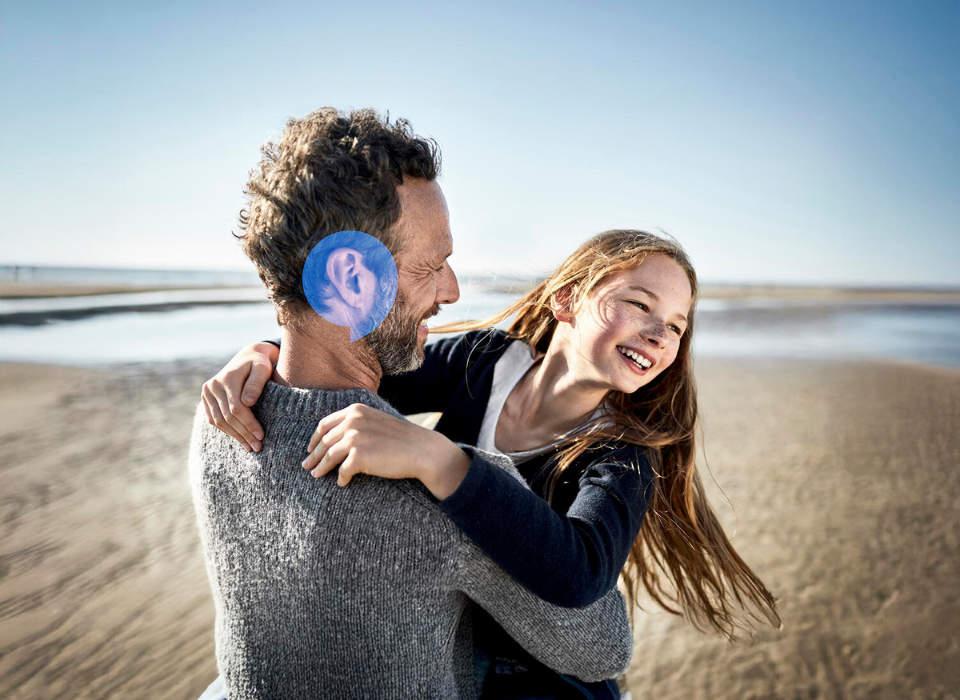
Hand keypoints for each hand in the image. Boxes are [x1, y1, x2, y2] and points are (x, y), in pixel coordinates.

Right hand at [201, 342, 278, 451]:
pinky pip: (214, 419)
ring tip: (250, 447)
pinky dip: (226, 430)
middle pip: (227, 417)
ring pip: (219, 421)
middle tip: (257, 447)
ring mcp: (207, 392)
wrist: (248, 357)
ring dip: (235, 436)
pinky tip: (240, 438)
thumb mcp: (263, 368)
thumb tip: (248, 402)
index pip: (236, 408)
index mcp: (227, 378)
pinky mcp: (206, 398)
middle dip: (244, 433)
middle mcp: (213, 385)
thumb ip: (256, 383)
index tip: (261, 436)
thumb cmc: (259, 364)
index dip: (248, 424)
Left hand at [302, 404, 469, 498]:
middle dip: (313, 455)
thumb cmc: (402, 438)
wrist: (421, 450)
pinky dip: (340, 478)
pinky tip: (341, 483)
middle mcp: (352, 422)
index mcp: (355, 411)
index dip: (315, 438)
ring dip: (320, 468)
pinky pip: (342, 471)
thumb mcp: (377, 421)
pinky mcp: (358, 457)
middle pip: (324, 441)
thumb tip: (337, 439)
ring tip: (316, 475)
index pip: (325, 424)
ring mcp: (354, 439)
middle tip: (307, 466)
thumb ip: (358, 424)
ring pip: (328, 456)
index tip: (311, 448)